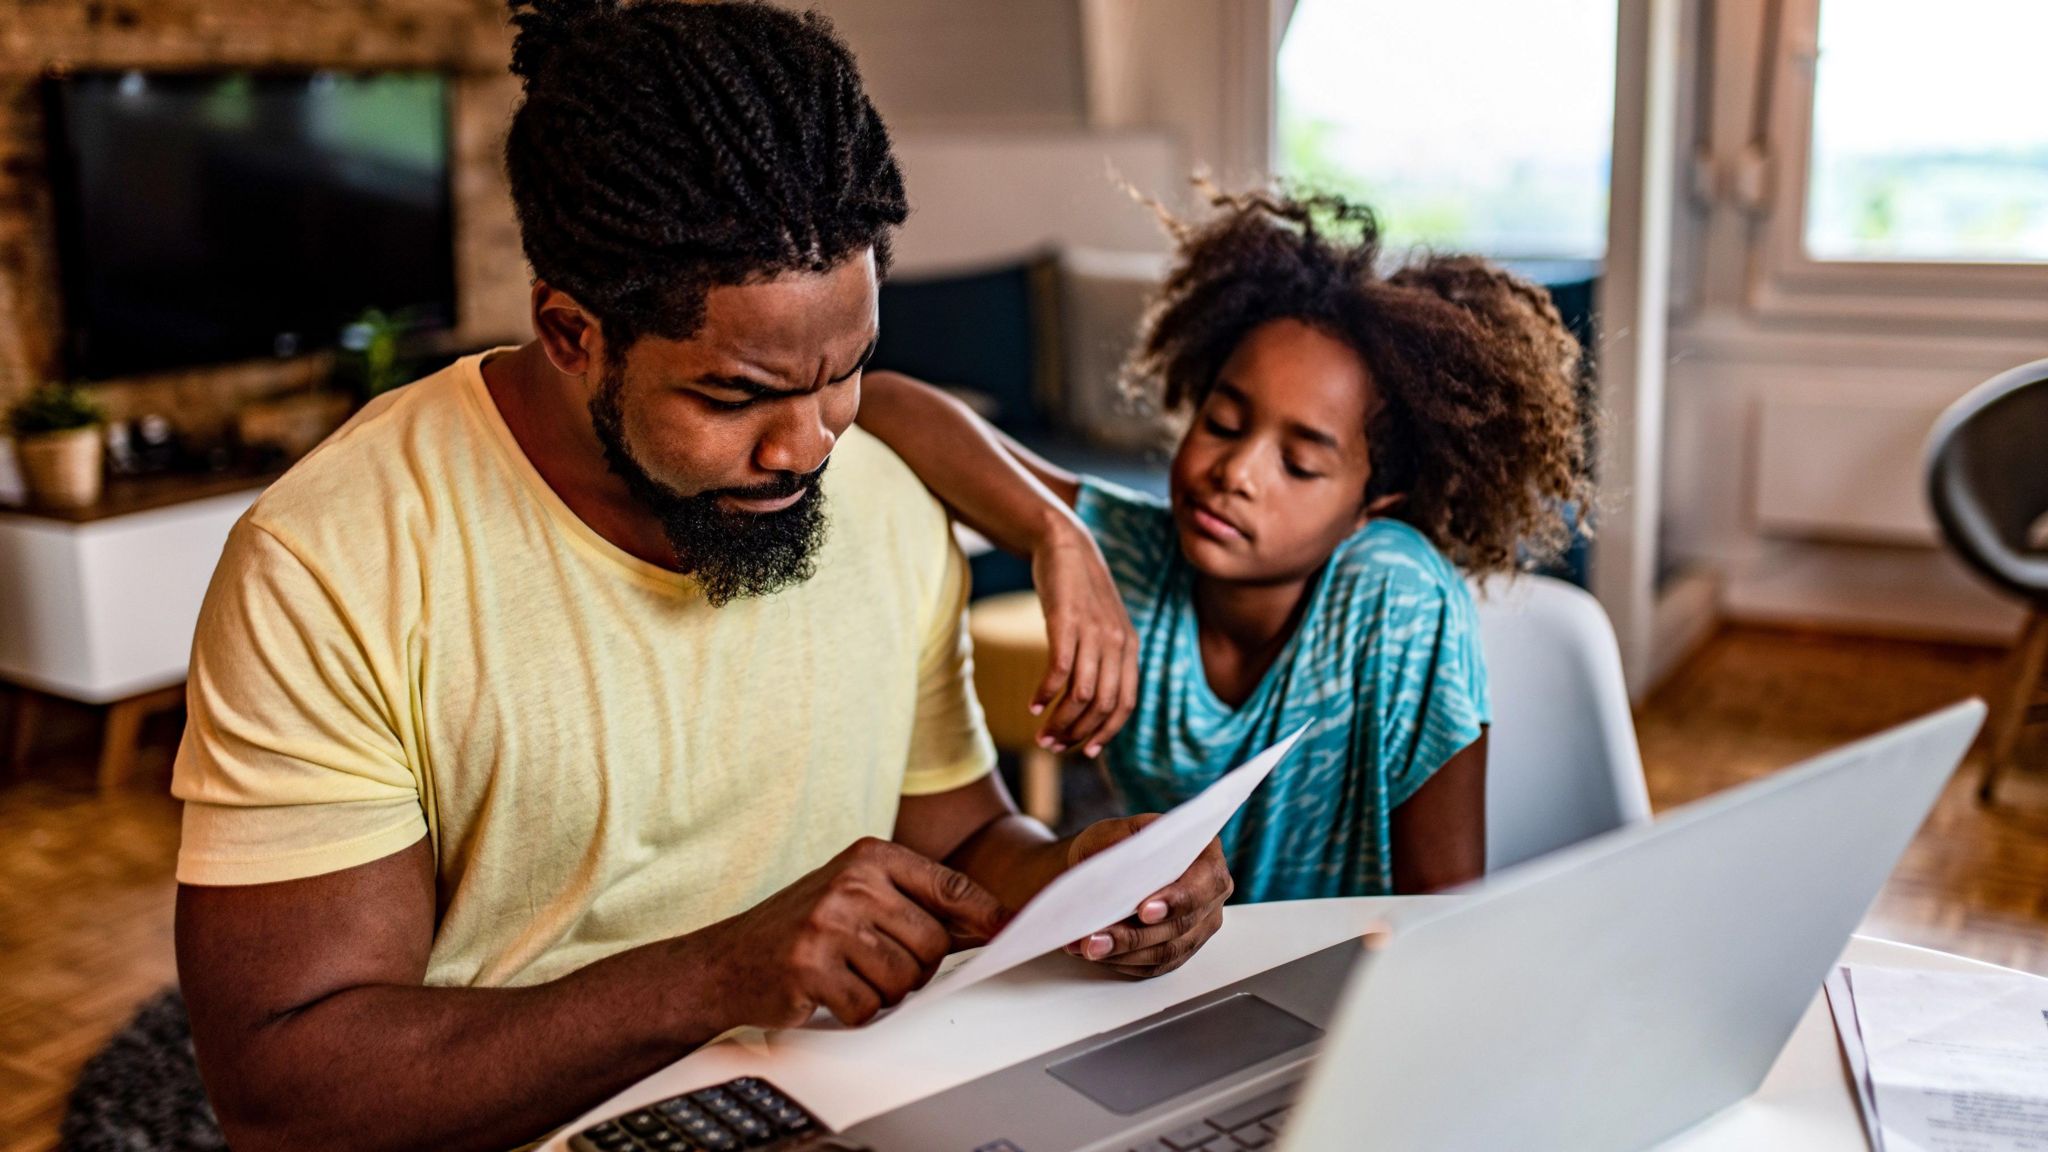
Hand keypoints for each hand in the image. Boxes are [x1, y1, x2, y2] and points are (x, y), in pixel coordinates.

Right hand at [686, 838, 1007, 1027]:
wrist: (725, 961)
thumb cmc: (802, 928)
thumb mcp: (858, 895)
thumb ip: (917, 903)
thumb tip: (988, 922)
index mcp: (869, 856)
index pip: (949, 886)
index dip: (985, 913)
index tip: (1009, 929)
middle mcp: (851, 883)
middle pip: (934, 944)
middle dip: (915, 967)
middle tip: (876, 963)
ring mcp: (829, 924)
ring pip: (905, 980)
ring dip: (883, 991)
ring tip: (848, 974)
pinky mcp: (811, 967)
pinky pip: (869, 1008)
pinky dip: (854, 1012)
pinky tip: (828, 992)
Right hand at [1029, 518, 1137, 757]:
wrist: (1065, 544)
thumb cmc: (1080, 590)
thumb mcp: (1103, 624)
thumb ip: (1105, 657)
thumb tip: (1091, 699)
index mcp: (1130, 647)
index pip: (1125, 704)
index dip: (1106, 733)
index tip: (1084, 752)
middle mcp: (1116, 643)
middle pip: (1103, 705)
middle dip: (1077, 733)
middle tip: (1052, 746)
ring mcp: (1093, 632)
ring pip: (1081, 694)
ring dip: (1060, 721)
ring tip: (1040, 735)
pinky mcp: (1066, 622)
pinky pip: (1058, 669)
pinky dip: (1045, 693)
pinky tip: (1032, 705)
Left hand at [1060, 815, 1232, 977]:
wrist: (1104, 867)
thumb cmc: (1116, 844)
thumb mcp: (1116, 830)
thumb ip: (1124, 844)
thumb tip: (1121, 869)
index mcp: (1205, 855)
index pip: (1205, 881)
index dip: (1177, 900)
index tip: (1143, 911)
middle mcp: (1209, 894)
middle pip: (1183, 924)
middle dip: (1137, 935)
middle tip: (1099, 938)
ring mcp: (1197, 926)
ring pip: (1168, 950)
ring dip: (1125, 953)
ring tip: (1090, 947)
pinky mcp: (1178, 950)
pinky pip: (1155, 965)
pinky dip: (1123, 962)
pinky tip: (1098, 954)